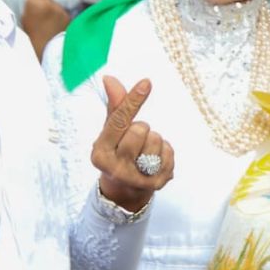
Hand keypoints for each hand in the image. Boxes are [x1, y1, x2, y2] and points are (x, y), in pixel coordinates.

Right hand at [21, 0, 70, 58]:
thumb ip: (30, 7)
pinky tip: (56, 26)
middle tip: (42, 14)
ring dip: (53, 10)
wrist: (48, 48)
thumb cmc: (33, 35)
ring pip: (55, 5)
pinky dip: (60, 17)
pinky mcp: (68, 16)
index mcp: (34, 2)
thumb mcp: (25, 19)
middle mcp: (48, 2)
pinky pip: (62, 13)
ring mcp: (59, 9)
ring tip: (49, 23)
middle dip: (45, 3)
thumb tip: (34, 0)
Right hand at [91, 76, 174, 212]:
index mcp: (100, 153)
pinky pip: (169, 152)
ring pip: (156, 139)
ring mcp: (136, 178)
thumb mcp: (111, 133)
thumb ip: (115, 107)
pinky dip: (165, 150)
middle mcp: (115, 168)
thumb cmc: (117, 153)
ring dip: (154, 140)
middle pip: (140, 129)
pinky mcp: (156, 184)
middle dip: (141, 128)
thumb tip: (109, 79)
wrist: (125, 191)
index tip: (146, 82)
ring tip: (144, 151)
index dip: (132, 100)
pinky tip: (154, 160)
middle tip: (135, 140)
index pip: (118, 121)